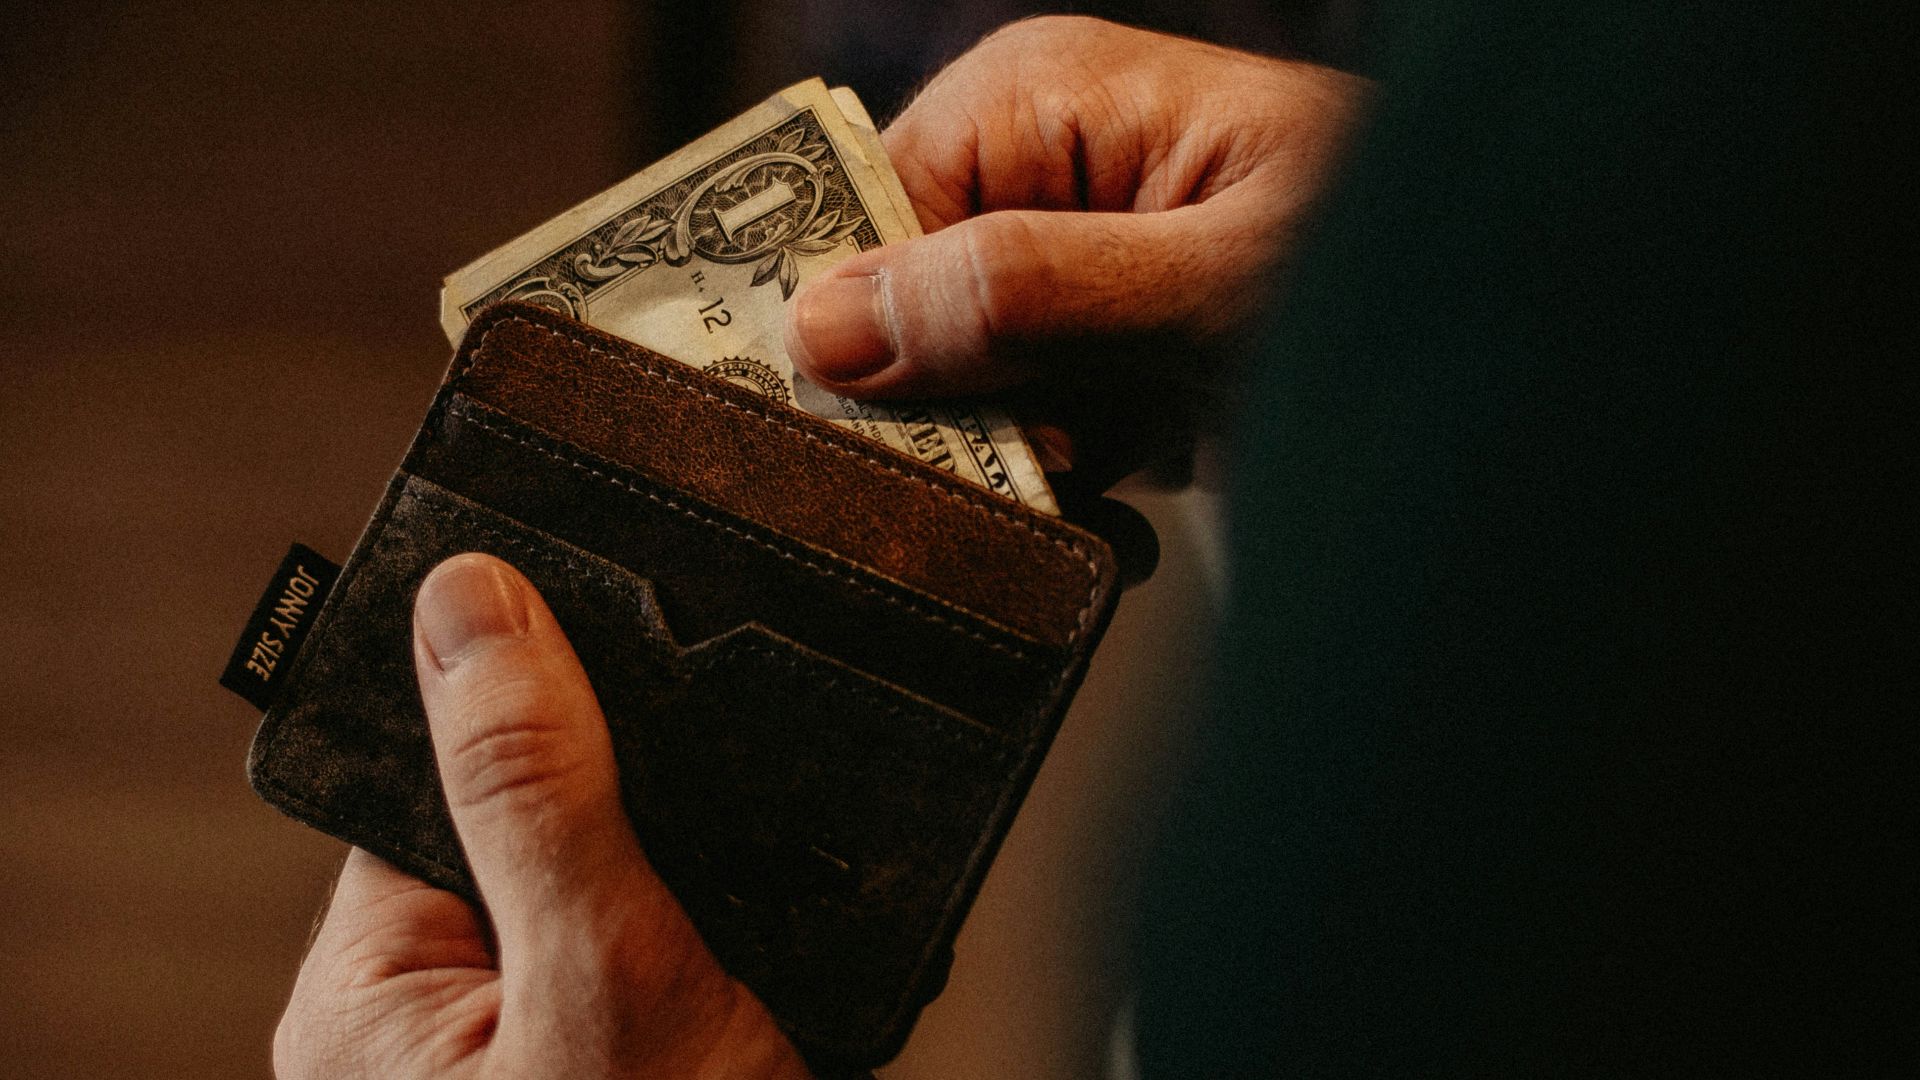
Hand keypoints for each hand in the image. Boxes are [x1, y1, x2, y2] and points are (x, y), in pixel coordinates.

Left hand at [274, 554, 808, 1079]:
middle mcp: (438, 1016)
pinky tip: (784, 910)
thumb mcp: (602, 971)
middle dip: (633, 788)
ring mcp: (537, 1037)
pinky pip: (671, 937)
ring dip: (699, 854)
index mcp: (371, 996)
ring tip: (765, 858)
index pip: (434, 778)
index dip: (527, 704)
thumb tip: (469, 599)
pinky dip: (734, 913)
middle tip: (725, 774)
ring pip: (618, 876)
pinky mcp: (628, 1051)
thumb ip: (536, 794)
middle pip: (534, 821)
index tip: (618, 621)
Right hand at [784, 16, 1368, 488]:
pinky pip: (1027, 428)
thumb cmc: (1415, 265)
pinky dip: (1073, 486)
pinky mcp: (1109, 350)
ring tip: (1117, 485)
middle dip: (959, 414)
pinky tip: (1133, 506)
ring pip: (956, 390)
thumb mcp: (1213, 287)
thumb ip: (1024, 294)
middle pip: (900, 311)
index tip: (918, 432)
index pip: (861, 214)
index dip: (866, 331)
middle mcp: (1042, 171)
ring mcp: (1075, 268)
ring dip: (1024, 466)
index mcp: (1041, 99)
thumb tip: (827, 324)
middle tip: (1054, 465)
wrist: (1544, 344)